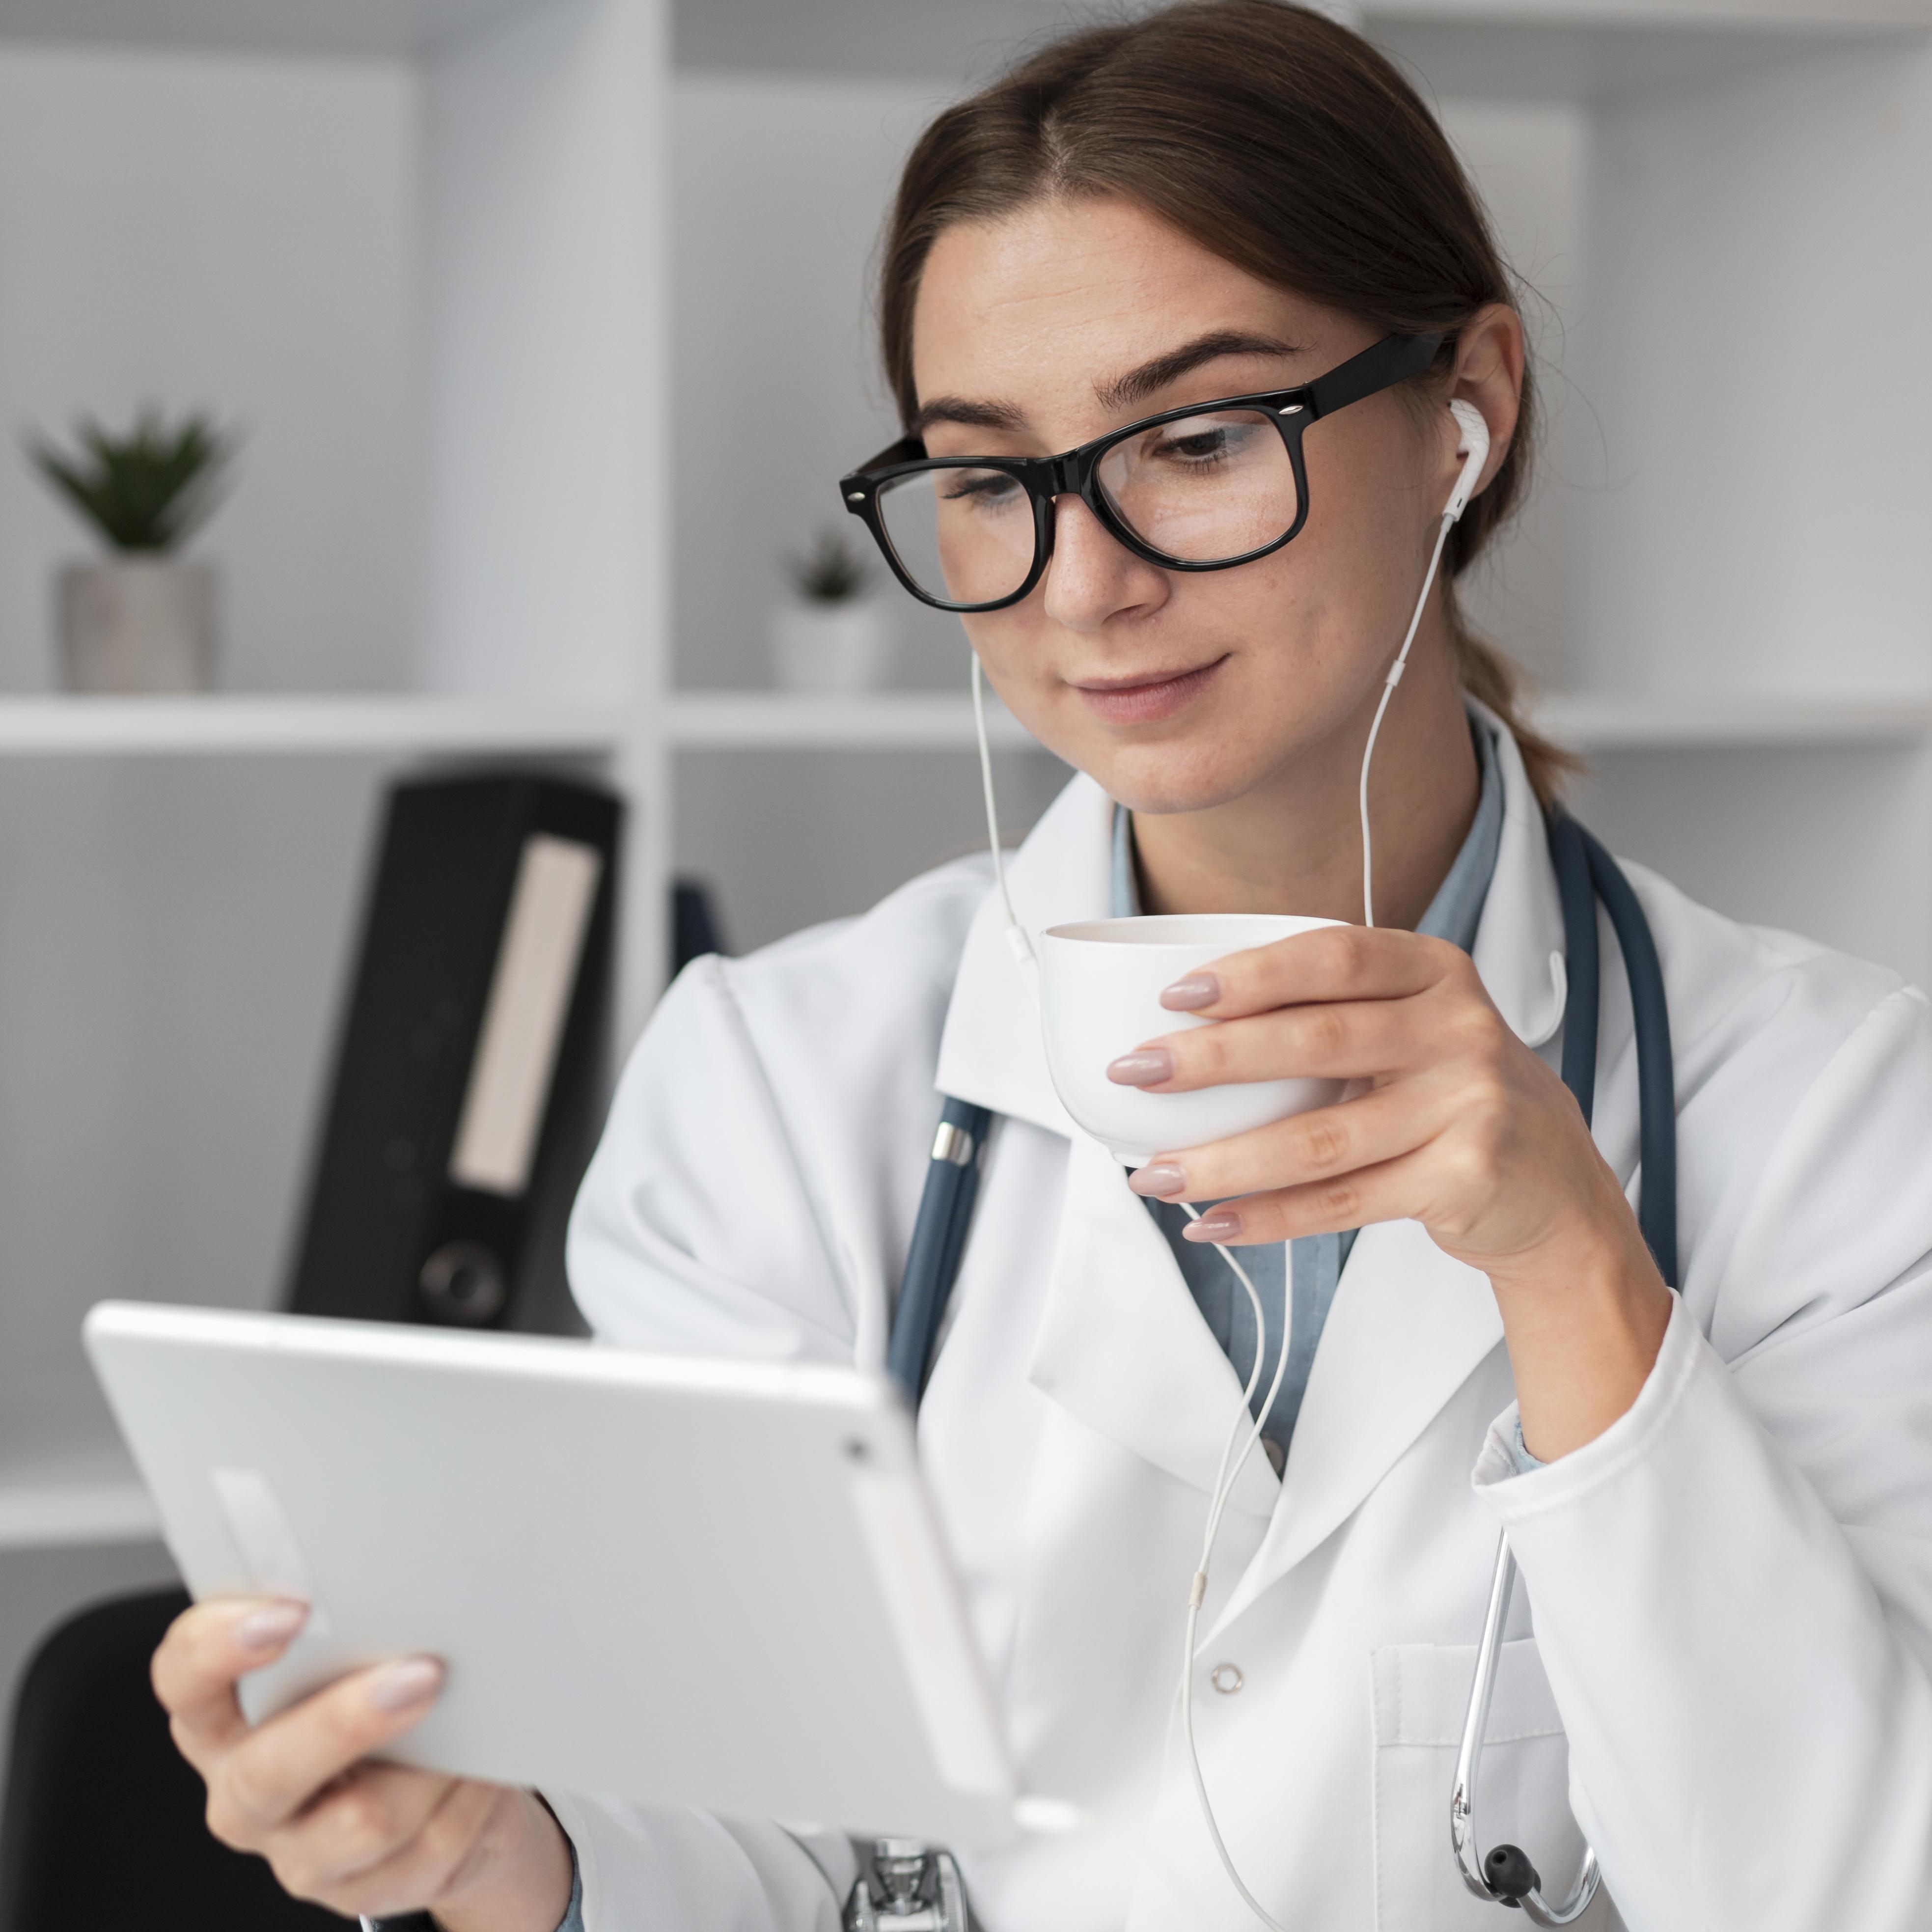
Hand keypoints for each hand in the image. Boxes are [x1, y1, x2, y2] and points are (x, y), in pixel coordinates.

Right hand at [153, 1598, 572, 1931]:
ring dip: (432, 1768)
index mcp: (220, 1716)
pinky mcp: (358, 1891)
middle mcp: (243, 1789)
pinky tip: (481, 1768)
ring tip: (471, 1724)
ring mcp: (298, 1850)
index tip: (290, 1611)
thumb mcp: (353, 1651)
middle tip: (420, 1674)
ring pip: (363, 1821)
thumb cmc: (380, 1689)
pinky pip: (427, 1847)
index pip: (182, 1677)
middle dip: (347, 1722)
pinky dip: (467, 1798)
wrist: (435, 1785)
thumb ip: (347, 1625)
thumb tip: (400, 1581)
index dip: (220, 1645)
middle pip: (268, 1770)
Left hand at [1109, 925, 1671, 1457]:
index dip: (1253, 973)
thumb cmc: (1447, 1093)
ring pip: (1318, 1137)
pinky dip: (1268, 1217)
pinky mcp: (1465, 1178)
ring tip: (1153, 1172)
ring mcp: (1468, 1105)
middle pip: (1314, 1041)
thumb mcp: (1410, 1029)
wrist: (1555, 1186)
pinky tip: (1212, 1222)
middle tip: (1134, 1073)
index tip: (1176, 994)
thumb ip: (1328, 1013)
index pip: (1334, 956)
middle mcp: (1458, 1029)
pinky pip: (1343, 1201)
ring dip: (1222, 1159)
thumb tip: (1184, 1030)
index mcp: (1435, 972)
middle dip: (1211, 1060)